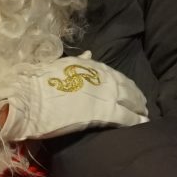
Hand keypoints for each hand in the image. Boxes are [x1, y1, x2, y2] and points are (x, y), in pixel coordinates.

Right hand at [0, 54, 148, 141]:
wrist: (32, 100)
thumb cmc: (40, 83)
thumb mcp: (61, 65)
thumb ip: (79, 61)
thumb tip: (89, 53)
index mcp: (92, 67)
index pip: (117, 76)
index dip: (126, 85)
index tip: (131, 91)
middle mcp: (103, 78)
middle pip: (128, 88)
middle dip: (136, 97)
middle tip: (142, 105)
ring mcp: (106, 95)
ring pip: (131, 101)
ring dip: (139, 108)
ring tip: (144, 114)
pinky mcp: (105, 113)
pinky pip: (127, 116)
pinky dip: (136, 120)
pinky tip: (142, 123)